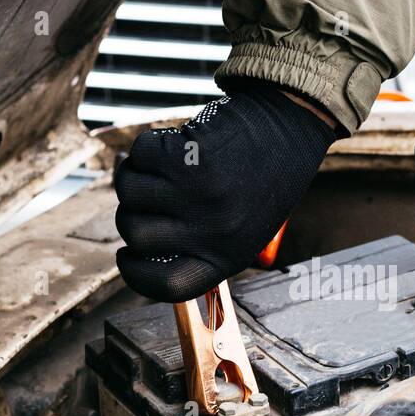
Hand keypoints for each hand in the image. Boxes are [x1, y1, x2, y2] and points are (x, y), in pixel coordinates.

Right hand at [114, 82, 335, 300]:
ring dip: (135, 176)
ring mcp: (199, 193)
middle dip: (131, 213)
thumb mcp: (244, 230)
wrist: (288, 129)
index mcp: (228, 257)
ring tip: (164, 169)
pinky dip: (147, 148)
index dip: (136, 274)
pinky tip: (173, 146)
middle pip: (135, 234)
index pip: (167, 286)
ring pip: (129, 191)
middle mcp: (213, 231)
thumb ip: (200, 247)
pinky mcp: (187, 155)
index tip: (126, 256)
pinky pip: (139, 155)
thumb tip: (139, 249)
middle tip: (150, 198)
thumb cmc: (262, 182)